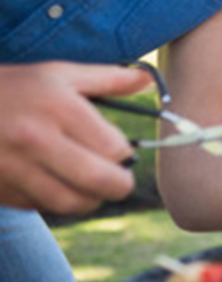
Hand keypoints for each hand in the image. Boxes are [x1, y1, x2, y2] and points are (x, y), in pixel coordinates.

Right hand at [0, 62, 147, 213]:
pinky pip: (40, 207)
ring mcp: (14, 168)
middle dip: (119, 184)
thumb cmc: (11, 87)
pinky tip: (56, 185)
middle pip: (99, 181)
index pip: (114, 147)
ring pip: (72, 202)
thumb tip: (148, 81)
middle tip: (119, 180)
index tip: (120, 150)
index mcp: (58, 108)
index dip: (124, 152)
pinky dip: (56, 202)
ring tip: (92, 186)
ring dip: (90, 199)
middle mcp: (37, 140)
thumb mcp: (58, 74)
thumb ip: (108, 78)